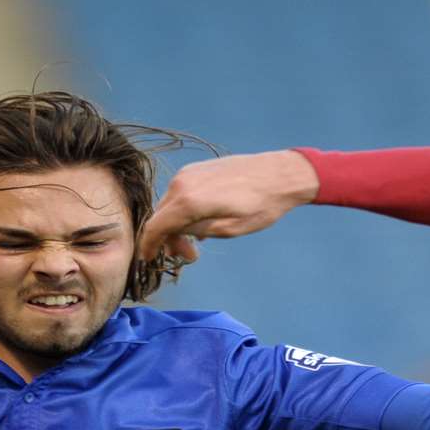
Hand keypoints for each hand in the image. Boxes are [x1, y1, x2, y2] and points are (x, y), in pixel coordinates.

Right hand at [139, 150, 320, 266]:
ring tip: (198, 243)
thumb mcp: (229, 229)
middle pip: (161, 217)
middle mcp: (182, 184)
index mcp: (189, 201)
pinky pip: (180, 194)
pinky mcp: (196, 169)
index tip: (149, 260)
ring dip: (177, 226)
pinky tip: (202, 224)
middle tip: (190, 256)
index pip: (155, 227)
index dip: (149, 246)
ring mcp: (188, 173)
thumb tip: (179, 234)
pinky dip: (184, 211)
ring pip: (170, 205)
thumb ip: (198, 232)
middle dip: (169, 239)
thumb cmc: (261, 205)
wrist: (280, 174)